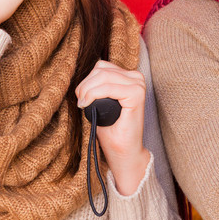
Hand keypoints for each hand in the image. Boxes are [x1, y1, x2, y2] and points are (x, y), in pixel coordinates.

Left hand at [75, 60, 150, 195]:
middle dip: (85, 85)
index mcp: (129, 77)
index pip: (102, 67)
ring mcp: (138, 85)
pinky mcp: (137, 95)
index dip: (86, 80)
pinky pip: (109, 87)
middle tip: (80, 102)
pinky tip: (88, 104)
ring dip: (88, 89)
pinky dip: (94, 94)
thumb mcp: (102, 103)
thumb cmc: (113, 131)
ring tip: (84, 104)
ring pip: (103, 75)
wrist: (124, 153)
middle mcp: (136, 78)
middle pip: (101, 69)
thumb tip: (82, 78)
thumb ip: (97, 87)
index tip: (80, 97)